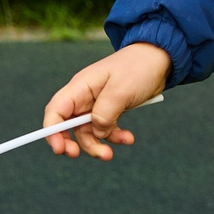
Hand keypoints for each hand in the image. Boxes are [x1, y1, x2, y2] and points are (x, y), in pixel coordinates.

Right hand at [44, 42, 170, 161]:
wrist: (160, 58)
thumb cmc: (139, 67)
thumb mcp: (121, 90)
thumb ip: (105, 113)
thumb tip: (96, 133)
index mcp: (80, 87)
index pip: (56, 111)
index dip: (52, 130)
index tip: (59, 148)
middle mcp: (84, 98)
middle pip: (68, 126)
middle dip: (72, 143)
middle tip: (76, 155)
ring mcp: (97, 105)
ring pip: (88, 132)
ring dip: (97, 144)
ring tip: (110, 154)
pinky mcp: (111, 111)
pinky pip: (106, 130)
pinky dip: (114, 137)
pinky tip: (128, 138)